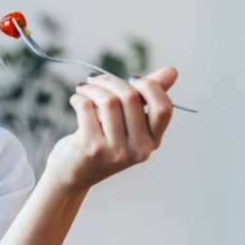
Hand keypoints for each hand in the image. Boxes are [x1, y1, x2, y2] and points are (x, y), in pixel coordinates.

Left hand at [45, 67, 177, 192]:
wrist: (72, 173)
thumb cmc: (102, 141)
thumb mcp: (127, 122)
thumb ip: (148, 97)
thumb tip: (172, 71)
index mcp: (152, 142)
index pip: (163, 108)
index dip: (149, 87)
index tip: (132, 79)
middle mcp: (139, 150)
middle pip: (131, 98)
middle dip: (110, 81)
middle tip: (95, 79)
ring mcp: (116, 151)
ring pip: (108, 101)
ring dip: (92, 88)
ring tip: (83, 89)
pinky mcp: (92, 149)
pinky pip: (87, 107)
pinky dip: (79, 97)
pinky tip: (76, 99)